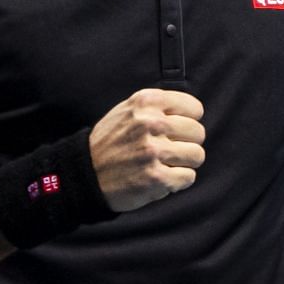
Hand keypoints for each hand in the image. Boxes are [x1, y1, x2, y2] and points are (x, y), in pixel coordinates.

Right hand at [88, 88, 206, 212]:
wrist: (85, 173)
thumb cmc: (110, 142)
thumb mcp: (127, 110)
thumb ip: (157, 107)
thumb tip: (192, 114)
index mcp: (146, 102)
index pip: (195, 109)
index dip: (188, 121)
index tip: (176, 131)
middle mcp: (151, 123)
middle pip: (198, 132)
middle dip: (188, 143)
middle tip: (170, 150)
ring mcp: (154, 151)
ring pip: (197, 155)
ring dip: (184, 163)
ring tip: (166, 164)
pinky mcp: (156, 178)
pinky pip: (189, 177)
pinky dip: (178, 181)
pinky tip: (162, 178)